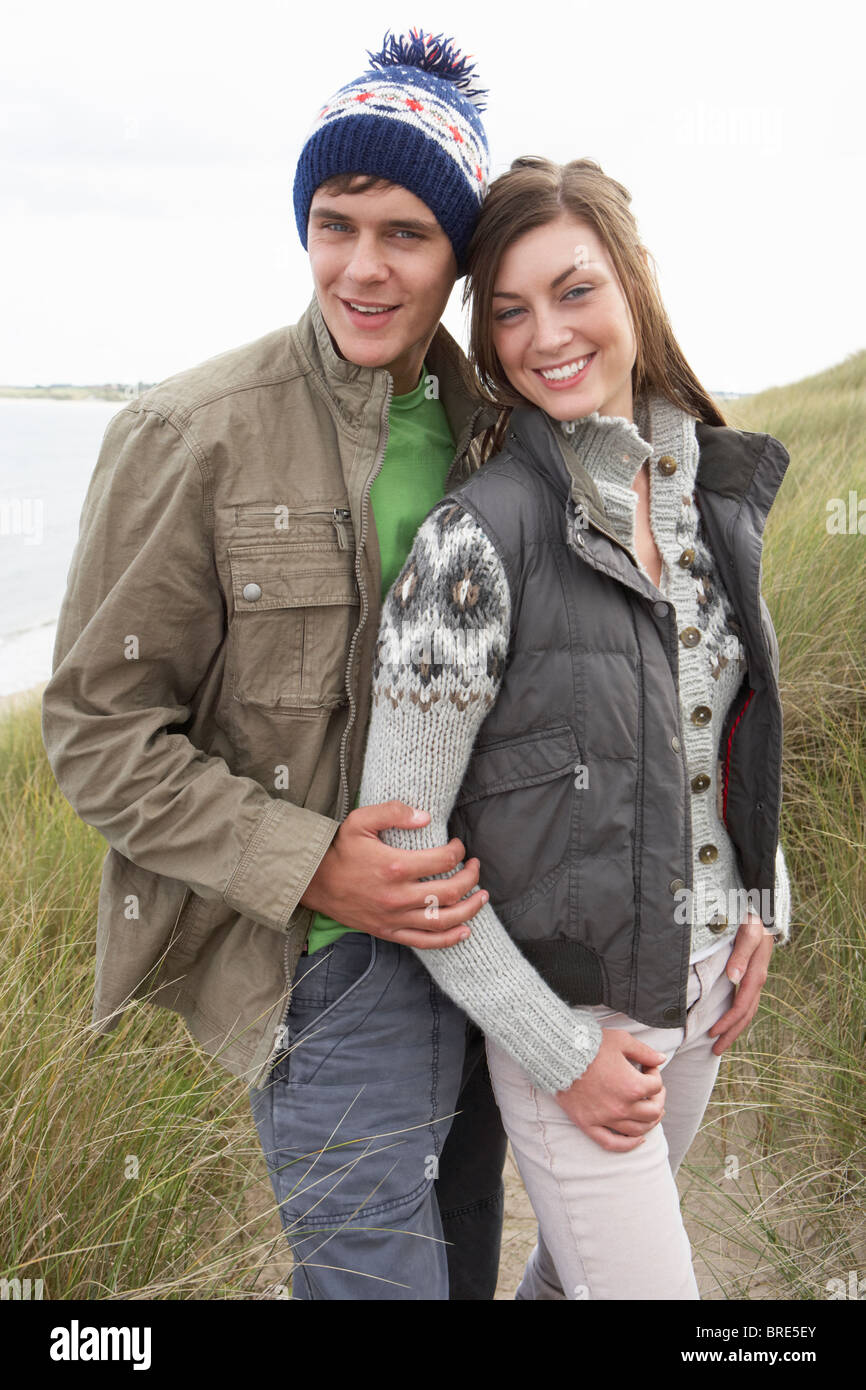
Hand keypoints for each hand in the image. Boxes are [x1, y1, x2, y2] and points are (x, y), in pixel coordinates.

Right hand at [299, 800, 488, 948]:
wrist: (313, 881)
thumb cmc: (339, 849)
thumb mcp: (360, 820)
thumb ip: (393, 812)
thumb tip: (426, 817)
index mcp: (394, 866)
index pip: (443, 860)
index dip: (458, 852)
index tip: (459, 846)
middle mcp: (398, 896)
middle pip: (450, 892)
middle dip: (471, 878)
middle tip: (475, 866)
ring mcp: (394, 917)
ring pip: (443, 920)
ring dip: (470, 909)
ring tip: (482, 896)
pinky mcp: (388, 932)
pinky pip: (425, 942)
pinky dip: (449, 939)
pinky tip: (465, 930)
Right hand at [554, 1031, 667, 1151]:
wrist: (558, 1054)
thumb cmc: (590, 1044)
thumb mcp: (621, 1040)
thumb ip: (645, 1052)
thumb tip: (661, 1059)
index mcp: (632, 1085)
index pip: (656, 1085)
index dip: (655, 1073)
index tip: (647, 1067)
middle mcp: (622, 1106)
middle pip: (653, 1111)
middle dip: (658, 1099)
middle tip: (654, 1090)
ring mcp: (605, 1118)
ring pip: (638, 1130)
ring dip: (650, 1122)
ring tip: (650, 1111)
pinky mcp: (589, 1125)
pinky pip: (612, 1143)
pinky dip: (628, 1145)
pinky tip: (638, 1139)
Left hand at [708, 912, 773, 1054]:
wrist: (763, 904)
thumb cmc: (753, 915)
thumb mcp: (748, 929)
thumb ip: (742, 952)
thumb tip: (734, 977)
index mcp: (757, 971)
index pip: (742, 1005)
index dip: (728, 1021)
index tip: (712, 1034)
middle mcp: (758, 977)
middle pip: (746, 1013)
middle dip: (731, 1033)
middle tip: (714, 1050)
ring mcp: (755, 975)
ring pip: (747, 1008)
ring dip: (734, 1027)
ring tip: (719, 1042)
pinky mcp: (751, 971)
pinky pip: (745, 998)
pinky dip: (736, 1013)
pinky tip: (726, 1018)